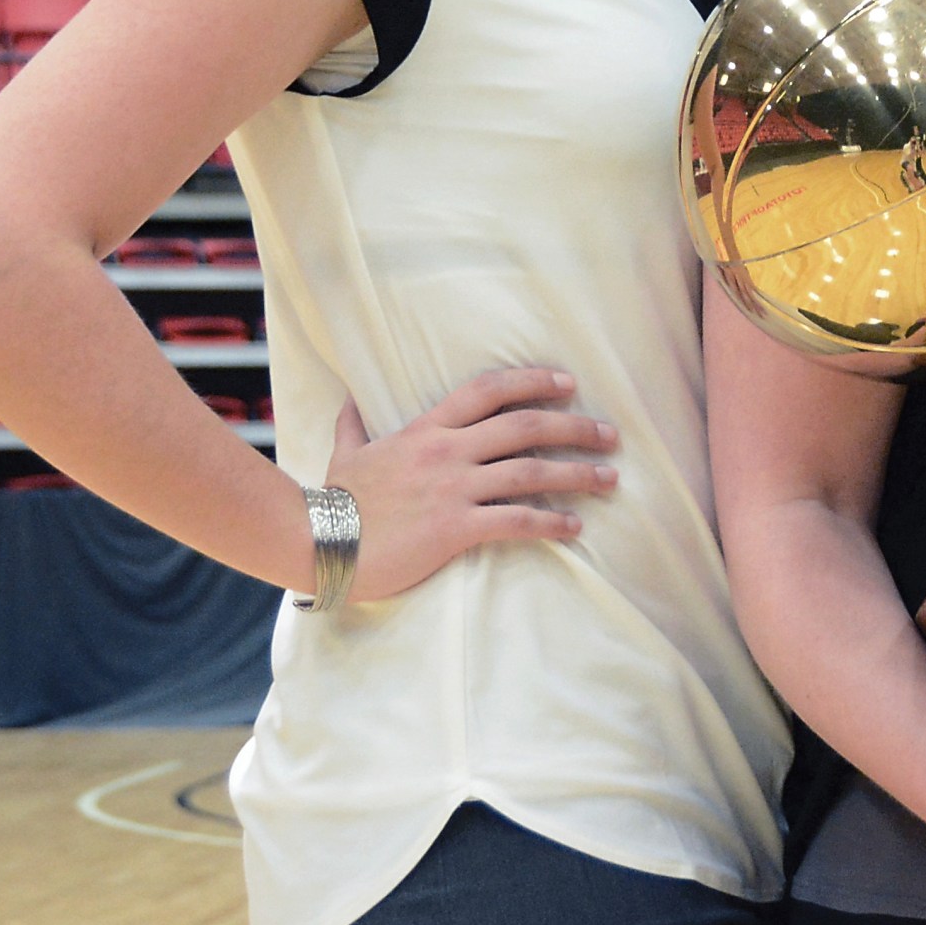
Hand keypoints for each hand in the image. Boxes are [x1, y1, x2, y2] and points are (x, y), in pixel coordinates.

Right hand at [323, 367, 618, 602]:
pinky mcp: (454, 528)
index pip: (489, 390)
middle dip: (575, 428)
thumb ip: (352, 426)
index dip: (532, 381)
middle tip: (611, 435)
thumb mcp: (344, 454)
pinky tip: (575, 528)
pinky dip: (551, 523)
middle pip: (525, 426)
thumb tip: (347, 401)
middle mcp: (447, 451)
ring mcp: (453, 488)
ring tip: (610, 479)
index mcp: (426, 429)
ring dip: (577, 474)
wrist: (314, 543)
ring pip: (530, 471)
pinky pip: (516, 521)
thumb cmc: (331, 502)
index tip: (568, 384)